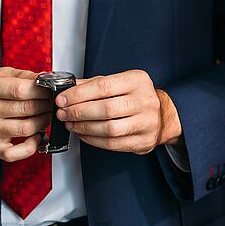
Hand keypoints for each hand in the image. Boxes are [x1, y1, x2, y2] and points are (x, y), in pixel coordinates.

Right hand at [0, 67, 51, 161]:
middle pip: (25, 109)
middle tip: (51, 102)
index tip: (49, 89)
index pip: (19, 90)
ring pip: (26, 129)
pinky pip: (15, 153)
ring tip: (45, 115)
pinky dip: (31, 146)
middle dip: (46, 105)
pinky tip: (35, 136)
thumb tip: (46, 79)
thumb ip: (23, 76)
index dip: (41, 90)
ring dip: (43, 122)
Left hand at [55, 69, 182, 153]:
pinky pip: (113, 144)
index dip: (78, 94)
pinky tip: (83, 134)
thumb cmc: (135, 97)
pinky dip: (93, 140)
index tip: (62, 99)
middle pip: (106, 109)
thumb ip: (92, 84)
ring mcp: (147, 123)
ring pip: (109, 129)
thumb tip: (67, 88)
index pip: (103, 86)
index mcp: (137, 81)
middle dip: (79, 112)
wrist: (162, 115)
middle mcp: (145, 101)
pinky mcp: (143, 142)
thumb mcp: (118, 82)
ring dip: (84, 128)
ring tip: (70, 124)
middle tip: (63, 113)